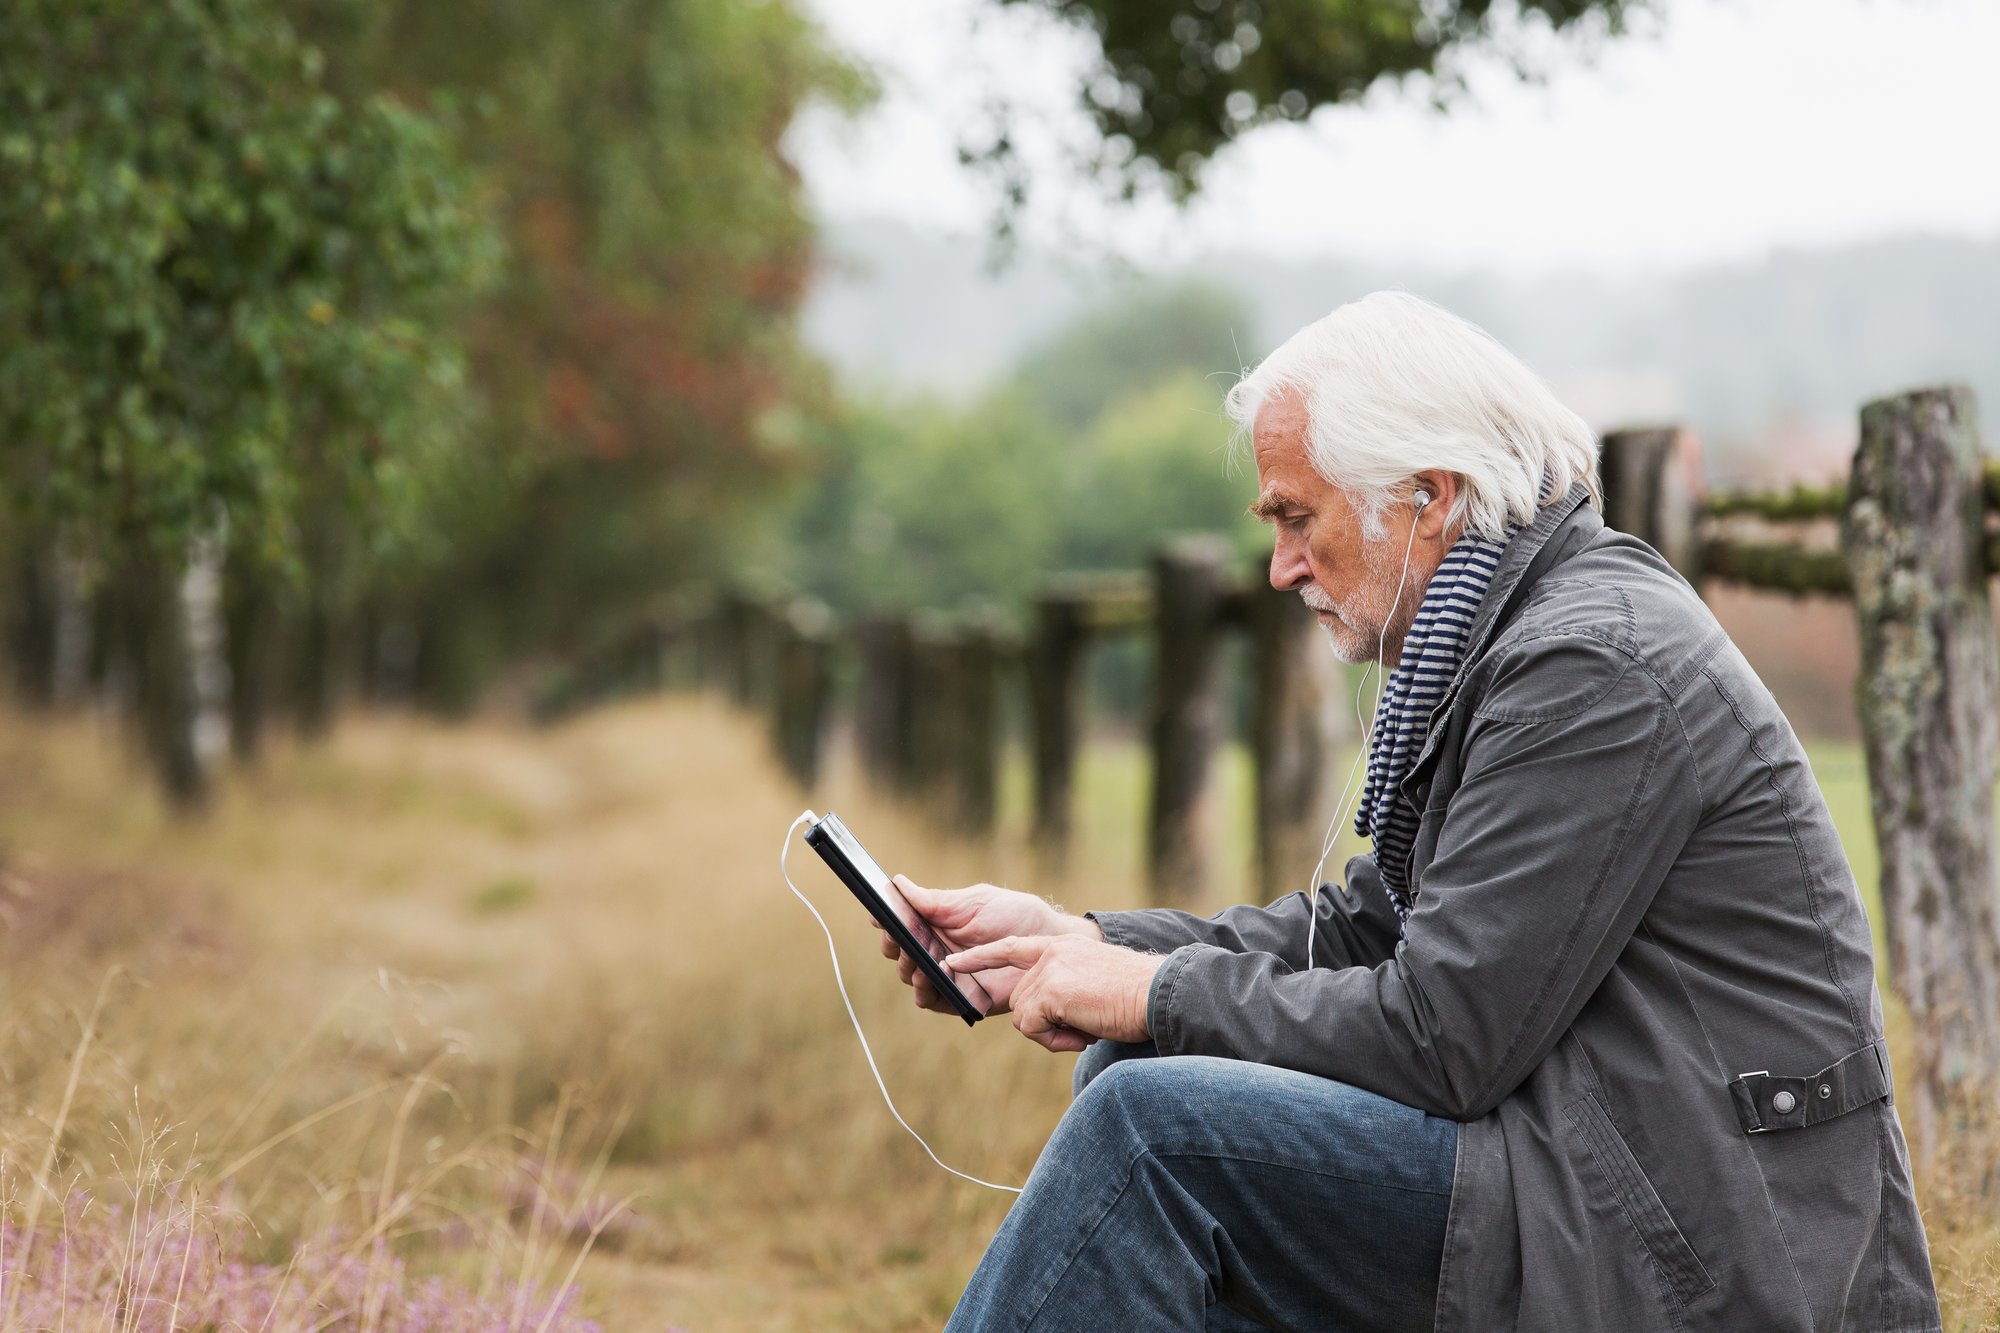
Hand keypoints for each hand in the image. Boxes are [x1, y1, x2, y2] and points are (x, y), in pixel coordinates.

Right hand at [879, 877, 1101, 1015]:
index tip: (881, 915)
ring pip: (910, 977)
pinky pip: (931, 1000)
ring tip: (916, 959)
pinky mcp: (959, 998)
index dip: (887, 920)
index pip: (900, 924)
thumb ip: (935, 901)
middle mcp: (936, 950)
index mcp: (936, 924)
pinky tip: (929, 978)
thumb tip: (897, 883)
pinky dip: (924, 990)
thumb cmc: (1014, 916)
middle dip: (894, 944)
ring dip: (907, 967)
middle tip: (898, 938)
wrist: (1048, 942)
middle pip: (899, 952)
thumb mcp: (974, 902)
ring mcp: (946, 975)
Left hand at [943, 935, 1162, 1052]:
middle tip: (1083, 1026)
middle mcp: (1051, 952)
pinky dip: (1053, 1040)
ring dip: (1051, 1033)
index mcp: (1062, 946)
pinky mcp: (1050, 990)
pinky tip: (1082, 1032)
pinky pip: (1031, 1027)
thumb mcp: (1091, 983)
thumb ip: (1062, 988)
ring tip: (1086, 1027)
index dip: (981, 957)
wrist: (1158, 995)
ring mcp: (1049, 969)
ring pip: (1024, 1016)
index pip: (1012, 948)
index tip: (953, 964)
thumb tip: (1037, 1016)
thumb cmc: (1134, 998)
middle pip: (1021, 1000)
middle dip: (1045, 1023)